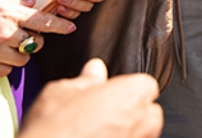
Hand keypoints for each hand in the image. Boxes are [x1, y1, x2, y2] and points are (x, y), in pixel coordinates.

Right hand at [0, 0, 76, 76]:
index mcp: (9, 12)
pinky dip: (4, 65)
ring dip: (20, 53)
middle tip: (24, 36)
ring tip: (3, 45)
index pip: (43, 20)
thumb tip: (34, 5)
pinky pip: (7, 70)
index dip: (60, 25)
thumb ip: (15, 4)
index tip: (71, 27)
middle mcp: (6, 32)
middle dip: (35, 40)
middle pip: (37, 42)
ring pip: (24, 58)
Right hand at [18, 58, 162, 137]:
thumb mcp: (62, 91)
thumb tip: (95, 70)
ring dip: (125, 132)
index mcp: (133, 93)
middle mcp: (143, 121)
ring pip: (141, 135)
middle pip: (148, 113)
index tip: (111, 93)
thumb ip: (86, 79)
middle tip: (102, 115)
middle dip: (131, 113)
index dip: (126, 89)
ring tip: (96, 132)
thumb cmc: (53, 129)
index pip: (145, 85)